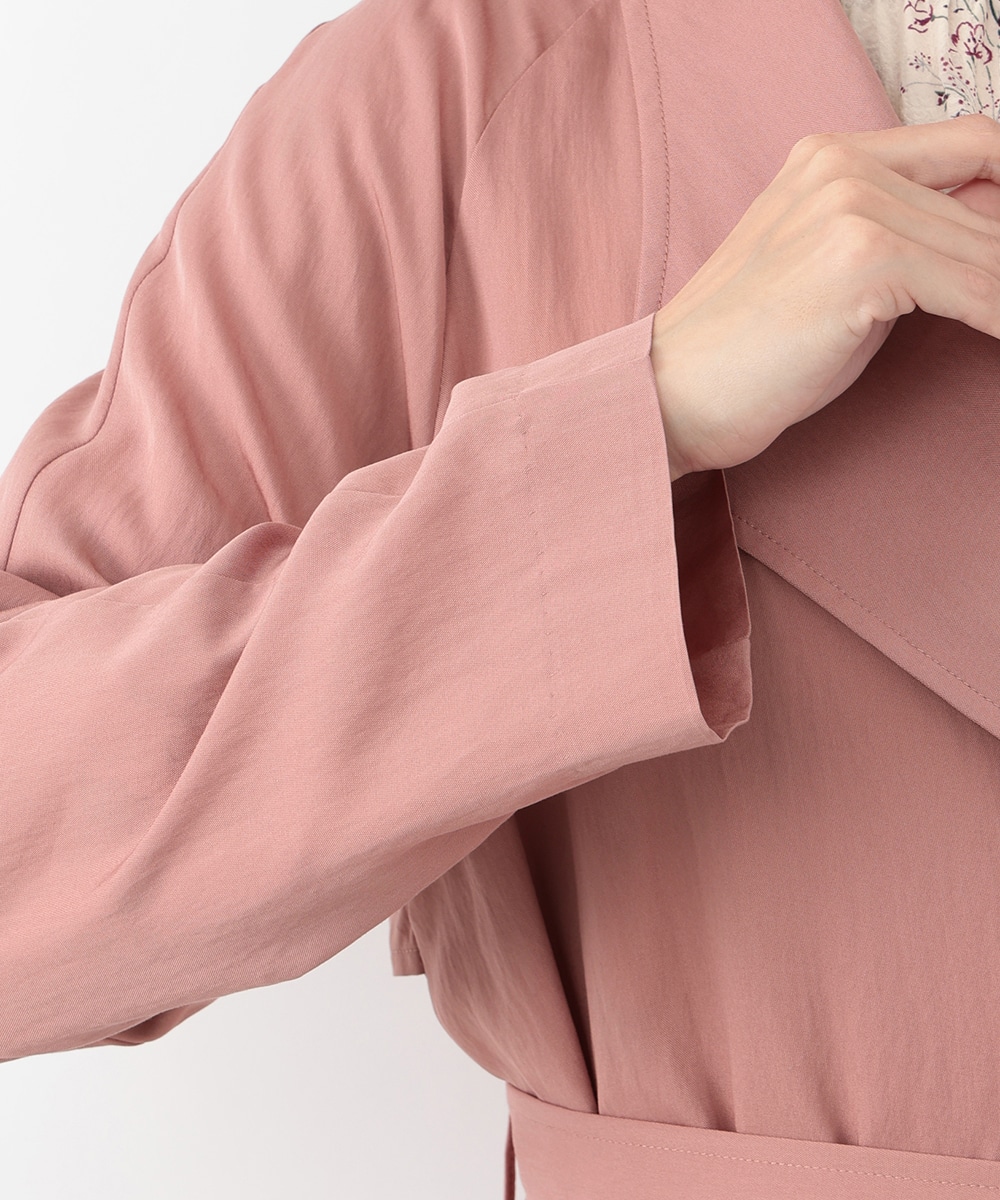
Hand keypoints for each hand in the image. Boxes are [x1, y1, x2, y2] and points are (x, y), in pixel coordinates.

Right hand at [650, 113, 999, 480]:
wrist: (672, 395)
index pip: (969, 146)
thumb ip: (901, 240)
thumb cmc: (745, 353)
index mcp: (829, 157)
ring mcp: (851, 207)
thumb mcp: (829, 273)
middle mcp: (842, 165)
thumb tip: (987, 242)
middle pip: (988, 198)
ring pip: (989, 249)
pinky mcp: (861, 259)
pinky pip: (978, 290)